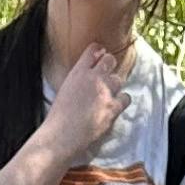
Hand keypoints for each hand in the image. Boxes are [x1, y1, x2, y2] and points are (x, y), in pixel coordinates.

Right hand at [39, 47, 126, 163]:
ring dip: (115, 85)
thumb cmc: (58, 117)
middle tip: (105, 78)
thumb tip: (86, 76)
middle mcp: (93, 77)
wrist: (61, 135)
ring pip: (118, 79)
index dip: (98, 53)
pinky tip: (116, 106)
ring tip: (108, 95)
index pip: (93, 49)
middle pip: (110, 59)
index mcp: (78, 71)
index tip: (99, 59)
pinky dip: (122, 101)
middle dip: (109, 66)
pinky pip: (126, 98)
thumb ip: (77, 79)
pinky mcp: (112, 108)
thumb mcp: (64, 89)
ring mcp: (104, 92)